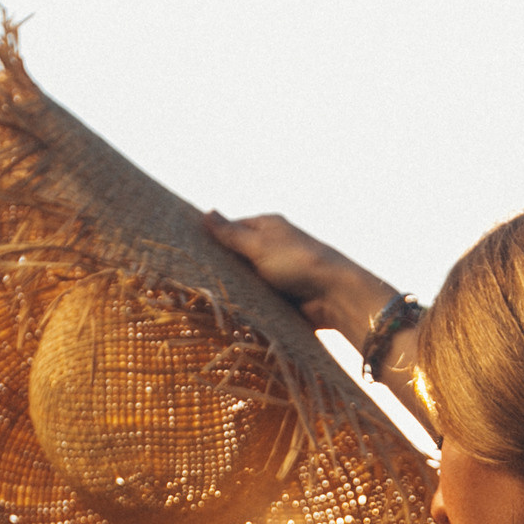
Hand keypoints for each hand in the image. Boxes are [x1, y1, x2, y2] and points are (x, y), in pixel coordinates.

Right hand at [203, 211, 394, 346]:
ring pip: (245, 281)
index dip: (212, 239)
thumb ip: (231, 234)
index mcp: (267, 227)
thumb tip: (207, 212)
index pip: (231, 229)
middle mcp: (271, 248)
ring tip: (205, 295)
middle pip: (237, 257)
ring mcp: (276, 274)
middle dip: (221, 267)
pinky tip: (228, 311)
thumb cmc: (298, 262)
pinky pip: (257, 300)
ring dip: (234, 289)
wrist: (334, 296)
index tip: (188, 250)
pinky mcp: (280, 298)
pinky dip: (247, 304)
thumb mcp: (259, 244)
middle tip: (192, 276)